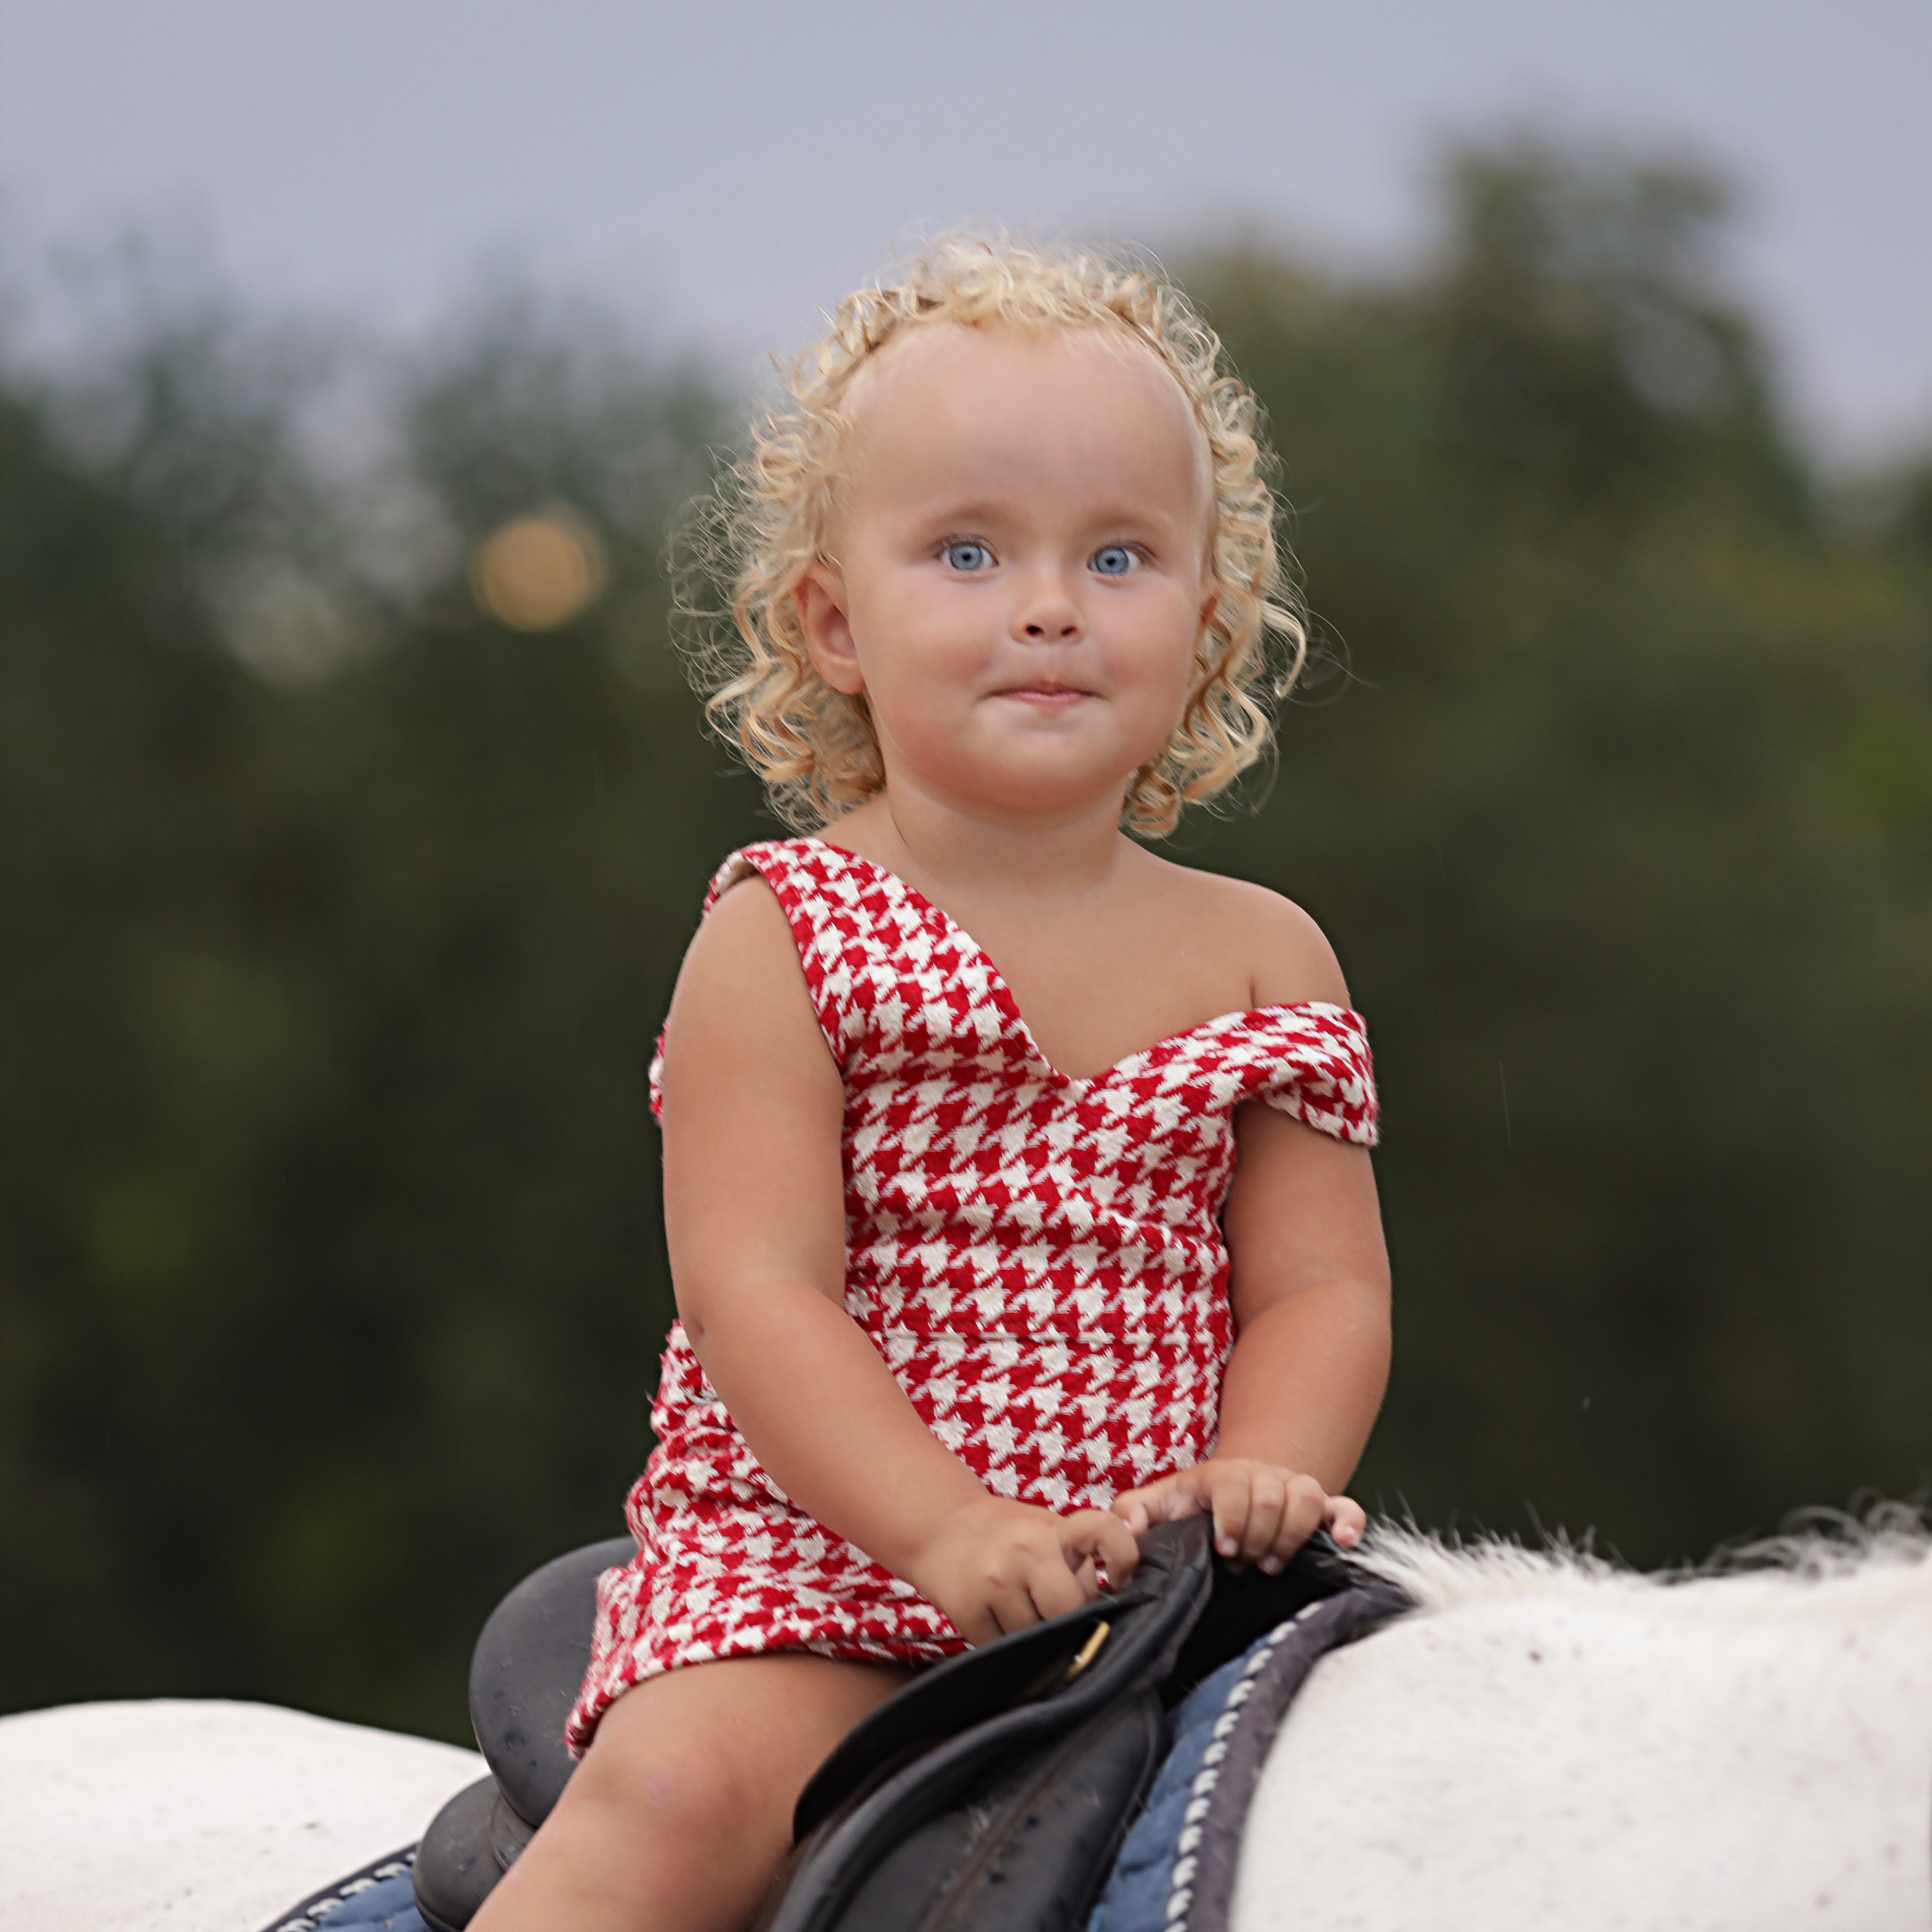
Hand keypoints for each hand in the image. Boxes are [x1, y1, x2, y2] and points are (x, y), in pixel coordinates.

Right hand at [906, 1495, 1142, 1645]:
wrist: (937, 1528)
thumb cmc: (1004, 1534)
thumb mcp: (1043, 1529)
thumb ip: (1075, 1559)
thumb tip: (1107, 1611)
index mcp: (1052, 1529)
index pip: (1103, 1531)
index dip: (1123, 1557)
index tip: (1118, 1581)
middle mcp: (1026, 1550)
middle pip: (1071, 1608)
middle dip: (1068, 1617)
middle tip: (1051, 1607)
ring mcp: (995, 1581)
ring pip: (1037, 1637)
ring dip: (1034, 1636)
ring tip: (1019, 1609)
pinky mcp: (968, 1610)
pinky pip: (1004, 1649)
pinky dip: (1006, 1645)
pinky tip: (996, 1620)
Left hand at [1110, 1458, 1365, 1573]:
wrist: (1231, 1495)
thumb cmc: (1193, 1506)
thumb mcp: (1160, 1505)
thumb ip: (1134, 1512)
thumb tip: (1127, 1528)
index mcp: (1221, 1476)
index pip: (1232, 1485)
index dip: (1231, 1518)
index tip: (1224, 1551)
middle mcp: (1261, 1475)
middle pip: (1272, 1494)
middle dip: (1258, 1535)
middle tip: (1244, 1563)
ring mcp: (1292, 1488)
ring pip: (1308, 1496)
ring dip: (1293, 1534)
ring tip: (1272, 1563)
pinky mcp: (1320, 1507)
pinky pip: (1344, 1506)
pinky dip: (1349, 1522)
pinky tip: (1344, 1543)